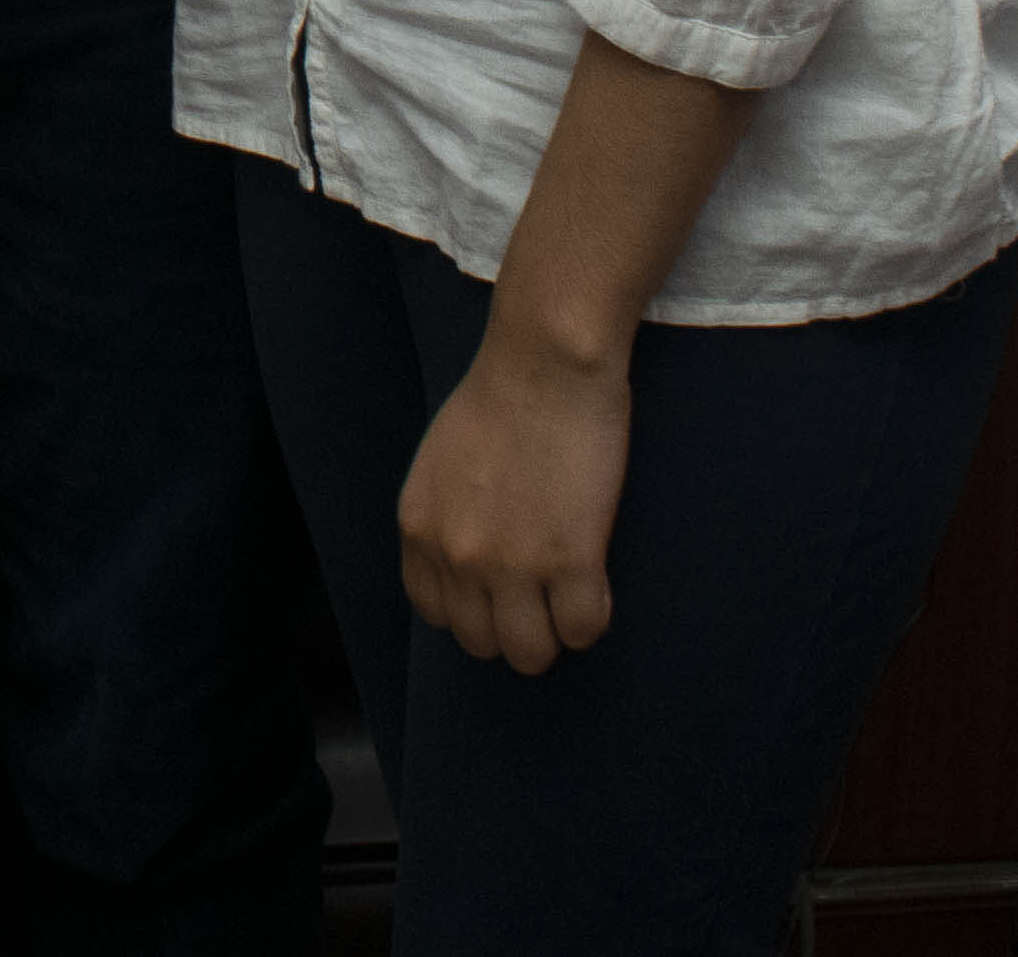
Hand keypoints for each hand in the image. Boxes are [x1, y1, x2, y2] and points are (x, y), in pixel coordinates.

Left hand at [397, 320, 632, 676]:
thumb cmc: (501, 396)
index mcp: (420, 531)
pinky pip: (582, 631)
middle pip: (482, 644)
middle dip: (514, 628)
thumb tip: (466, 564)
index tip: (501, 590)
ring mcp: (513, 565)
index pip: (437, 615)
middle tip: (542, 598)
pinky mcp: (571, 561)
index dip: (475, 608)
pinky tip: (597, 584)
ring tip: (570, 599)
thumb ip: (444, 518)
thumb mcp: (440, 464)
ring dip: (553, 634)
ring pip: (531, 653)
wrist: (546, 362)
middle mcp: (458, 557)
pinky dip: (592, 618)